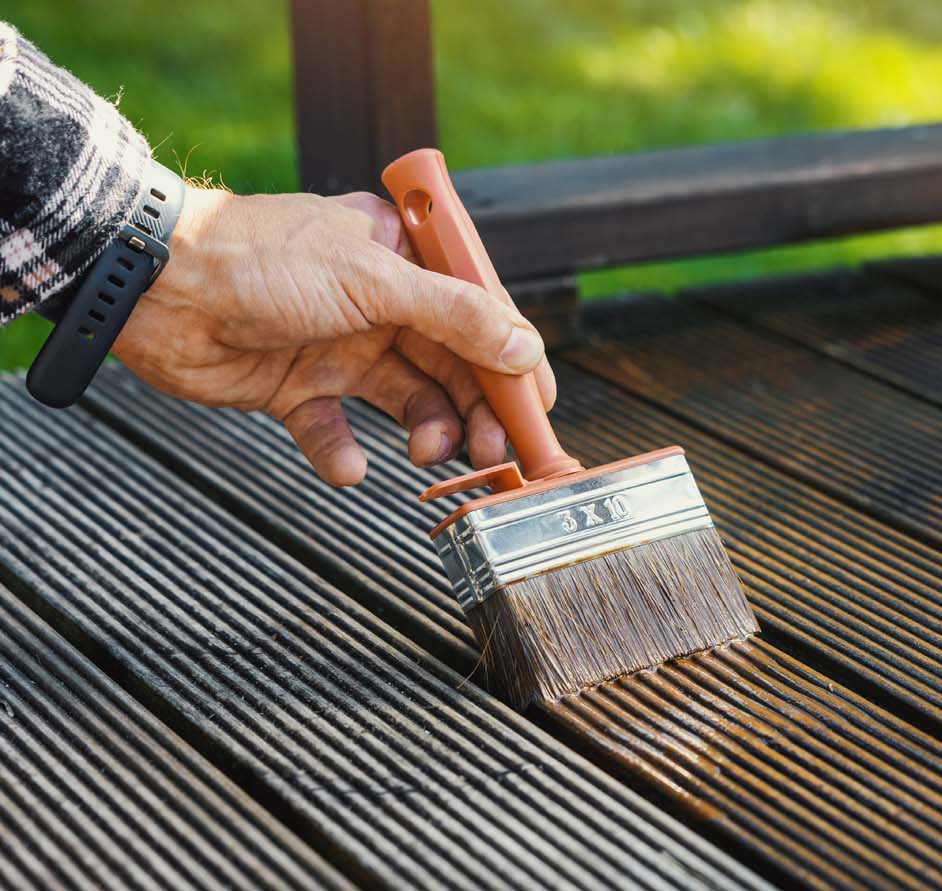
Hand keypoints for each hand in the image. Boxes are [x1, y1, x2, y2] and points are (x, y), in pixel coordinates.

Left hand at [114, 185, 555, 485]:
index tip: (537, 412)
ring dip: (425, 432)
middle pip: (452, 367)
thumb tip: (526, 350)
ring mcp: (339, 346)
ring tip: (423, 454)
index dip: (514, 364)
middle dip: (476, 410)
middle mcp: (379, 304)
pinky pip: (336, 431)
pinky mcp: (296, 388)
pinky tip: (350, 465)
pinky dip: (346, 454)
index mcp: (404, 260)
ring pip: (407, 401)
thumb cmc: (260, 258)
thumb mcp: (374, 281)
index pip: (481, 315)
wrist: (152, 284)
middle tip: (491, 451)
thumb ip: (456, 318)